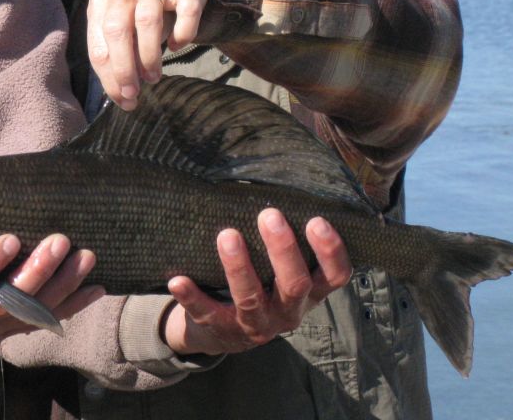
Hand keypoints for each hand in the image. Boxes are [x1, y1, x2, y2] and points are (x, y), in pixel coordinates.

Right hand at [0, 234, 100, 348]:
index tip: (11, 239)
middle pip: (5, 301)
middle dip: (37, 271)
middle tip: (60, 240)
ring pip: (29, 313)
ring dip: (62, 286)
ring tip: (85, 257)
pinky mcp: (4, 334)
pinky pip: (41, 322)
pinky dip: (70, 305)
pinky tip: (95, 289)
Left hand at [86, 0, 209, 109]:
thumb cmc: (142, 6)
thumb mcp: (121, 22)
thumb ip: (116, 51)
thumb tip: (120, 93)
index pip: (98, 42)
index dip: (108, 76)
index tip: (121, 98)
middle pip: (117, 30)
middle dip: (124, 68)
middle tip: (134, 92)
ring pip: (148, 21)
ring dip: (149, 56)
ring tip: (153, 77)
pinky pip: (186, 12)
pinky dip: (182, 35)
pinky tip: (176, 46)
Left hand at [163, 209, 351, 355]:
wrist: (224, 332)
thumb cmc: (260, 283)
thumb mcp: (279, 270)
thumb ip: (284, 240)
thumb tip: (273, 181)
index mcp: (309, 293)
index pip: (335, 277)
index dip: (331, 252)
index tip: (317, 220)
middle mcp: (288, 312)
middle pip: (295, 285)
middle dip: (283, 250)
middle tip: (269, 215)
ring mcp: (256, 325)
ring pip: (251, 299)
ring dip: (238, 267)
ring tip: (227, 235)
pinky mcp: (222, 330)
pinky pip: (206, 314)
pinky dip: (192, 297)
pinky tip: (177, 280)